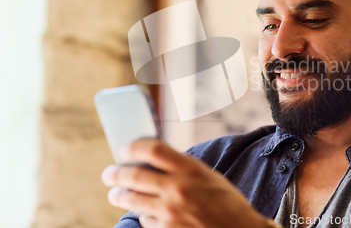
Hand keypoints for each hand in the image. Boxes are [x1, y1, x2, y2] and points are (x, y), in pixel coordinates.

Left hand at [101, 139, 269, 227]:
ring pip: (132, 200)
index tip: (125, 149)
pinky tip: (147, 213)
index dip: (134, 147)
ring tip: (116, 193)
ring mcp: (170, 212)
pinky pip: (146, 220)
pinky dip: (144, 215)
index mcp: (191, 170)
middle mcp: (178, 189)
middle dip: (115, 173)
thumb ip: (183, 168)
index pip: (154, 149)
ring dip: (119, 195)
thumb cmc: (226, 202)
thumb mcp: (208, 177)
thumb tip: (154, 160)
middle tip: (109, 174)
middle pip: (134, 175)